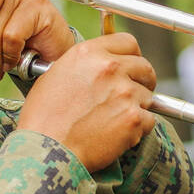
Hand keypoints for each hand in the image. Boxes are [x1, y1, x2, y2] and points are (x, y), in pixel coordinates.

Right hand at [17, 32, 157, 172]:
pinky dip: (138, 129)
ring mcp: (125, 92)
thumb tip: (98, 67)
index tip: (130, 68)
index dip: (131, 56)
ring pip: (148, 96)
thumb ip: (82, 65)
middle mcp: (110, 68)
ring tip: (114, 121)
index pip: (127, 42)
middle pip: (144, 67)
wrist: (47, 150)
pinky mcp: (134, 118)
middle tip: (131, 95)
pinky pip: (149, 120)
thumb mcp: (55, 76)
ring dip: (137, 107)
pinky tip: (117, 134)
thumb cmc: (44, 118)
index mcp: (89, 53)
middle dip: (142, 81)